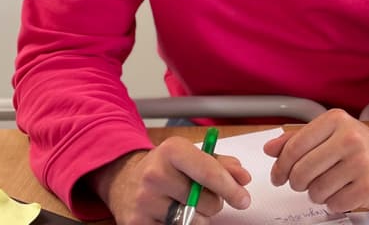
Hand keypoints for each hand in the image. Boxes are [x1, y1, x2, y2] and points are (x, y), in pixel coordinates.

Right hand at [89, 137, 251, 224]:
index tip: (243, 198)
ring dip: (198, 216)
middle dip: (213, 202)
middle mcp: (155, 174)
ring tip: (184, 203)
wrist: (125, 180)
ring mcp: (145, 201)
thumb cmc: (165, 167)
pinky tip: (171, 213)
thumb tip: (242, 177)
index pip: (207, 171)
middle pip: (205, 201)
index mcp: (171, 150)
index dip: (229, 187)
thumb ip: (219, 163)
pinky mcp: (138, 223)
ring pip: (193, 220)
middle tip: (202, 195)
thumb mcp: (189, 156)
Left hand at [263, 109, 368, 212]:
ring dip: (316, 193)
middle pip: (302, 171)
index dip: (281, 166)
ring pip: (316, 191)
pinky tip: (342, 191)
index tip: (278, 176)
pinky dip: (333, 202)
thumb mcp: (330, 133)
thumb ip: (298, 139)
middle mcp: (349, 138)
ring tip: (328, 184)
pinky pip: (334, 204)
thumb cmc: (360, 146)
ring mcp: (360, 163)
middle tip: (301, 183)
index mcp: (336, 120)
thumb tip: (270, 149)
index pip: (295, 146)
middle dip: (297, 182)